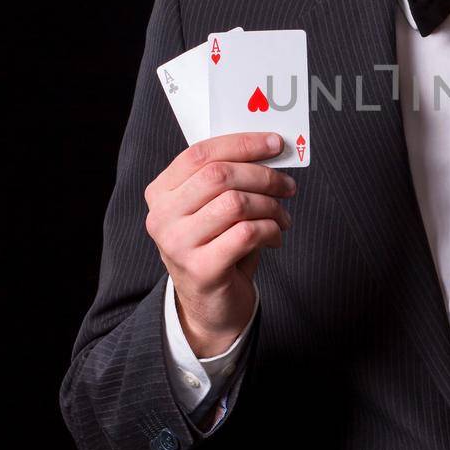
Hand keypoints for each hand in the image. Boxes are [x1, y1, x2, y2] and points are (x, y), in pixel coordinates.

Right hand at [144, 132, 295, 358]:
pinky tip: (274, 238)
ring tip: (282, 217)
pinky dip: (271, 231)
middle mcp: (162, 217)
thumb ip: (228, 178)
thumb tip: (269, 148)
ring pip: (236, 203)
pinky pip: (247, 234)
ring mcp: (177, 244)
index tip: (274, 144)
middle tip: (288, 186)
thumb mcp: (212, 208)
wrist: (210, 305)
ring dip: (271, 206)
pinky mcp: (201, 269)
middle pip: (219, 175)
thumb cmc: (217, 246)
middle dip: (263, 176)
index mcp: (161, 193)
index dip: (241, 144)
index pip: (200, 153)